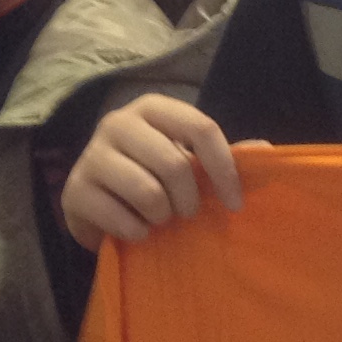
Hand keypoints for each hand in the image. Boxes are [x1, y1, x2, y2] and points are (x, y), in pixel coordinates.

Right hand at [62, 95, 247, 250]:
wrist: (96, 202)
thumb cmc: (151, 176)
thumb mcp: (188, 161)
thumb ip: (225, 157)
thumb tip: (267, 151)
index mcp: (152, 108)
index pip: (200, 127)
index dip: (224, 169)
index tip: (234, 204)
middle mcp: (118, 122)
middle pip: (174, 164)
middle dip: (189, 201)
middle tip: (185, 213)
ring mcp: (91, 154)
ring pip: (148, 193)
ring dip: (162, 216)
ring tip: (159, 218)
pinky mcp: (75, 190)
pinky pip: (121, 219)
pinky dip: (138, 233)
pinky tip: (136, 229)